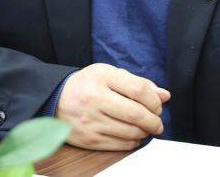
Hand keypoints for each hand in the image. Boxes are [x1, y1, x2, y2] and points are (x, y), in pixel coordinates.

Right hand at [56, 63, 170, 150]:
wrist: (56, 99)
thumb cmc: (88, 85)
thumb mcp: (110, 74)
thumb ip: (138, 83)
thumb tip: (164, 95)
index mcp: (102, 77)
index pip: (139, 89)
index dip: (154, 100)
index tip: (158, 105)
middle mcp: (94, 98)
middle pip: (136, 113)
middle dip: (153, 120)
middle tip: (157, 122)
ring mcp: (90, 120)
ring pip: (130, 131)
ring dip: (145, 132)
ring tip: (146, 128)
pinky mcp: (88, 139)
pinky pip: (120, 145)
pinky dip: (133, 142)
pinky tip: (134, 136)